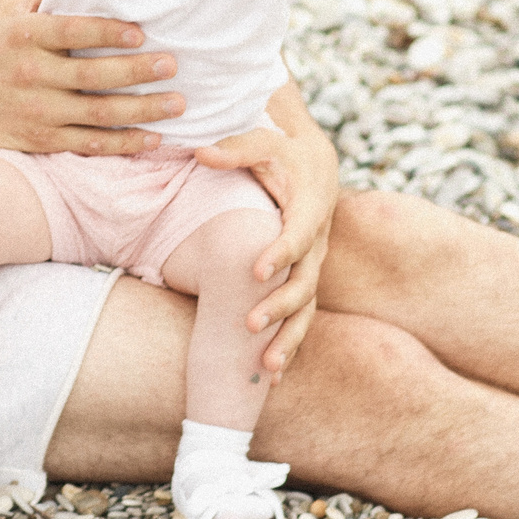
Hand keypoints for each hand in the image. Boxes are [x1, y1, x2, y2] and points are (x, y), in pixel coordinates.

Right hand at [0, 0, 181, 154]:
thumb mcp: (3, 12)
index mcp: (22, 36)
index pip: (72, 31)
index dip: (108, 33)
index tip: (141, 32)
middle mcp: (31, 75)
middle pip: (92, 75)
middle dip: (137, 71)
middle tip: (173, 65)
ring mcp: (37, 112)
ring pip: (98, 114)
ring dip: (142, 111)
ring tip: (177, 103)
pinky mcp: (42, 141)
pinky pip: (89, 144)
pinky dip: (123, 143)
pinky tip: (153, 138)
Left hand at [195, 119, 338, 380]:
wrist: (314, 161)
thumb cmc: (282, 150)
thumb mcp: (263, 141)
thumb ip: (235, 149)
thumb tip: (201, 152)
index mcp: (310, 208)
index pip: (297, 235)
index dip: (280, 253)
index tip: (254, 270)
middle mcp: (317, 242)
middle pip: (304, 282)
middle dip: (279, 306)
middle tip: (249, 324)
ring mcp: (313, 265)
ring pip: (306, 310)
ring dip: (288, 340)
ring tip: (266, 369)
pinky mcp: (304, 279)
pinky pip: (300, 318)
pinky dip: (289, 346)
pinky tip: (271, 377)